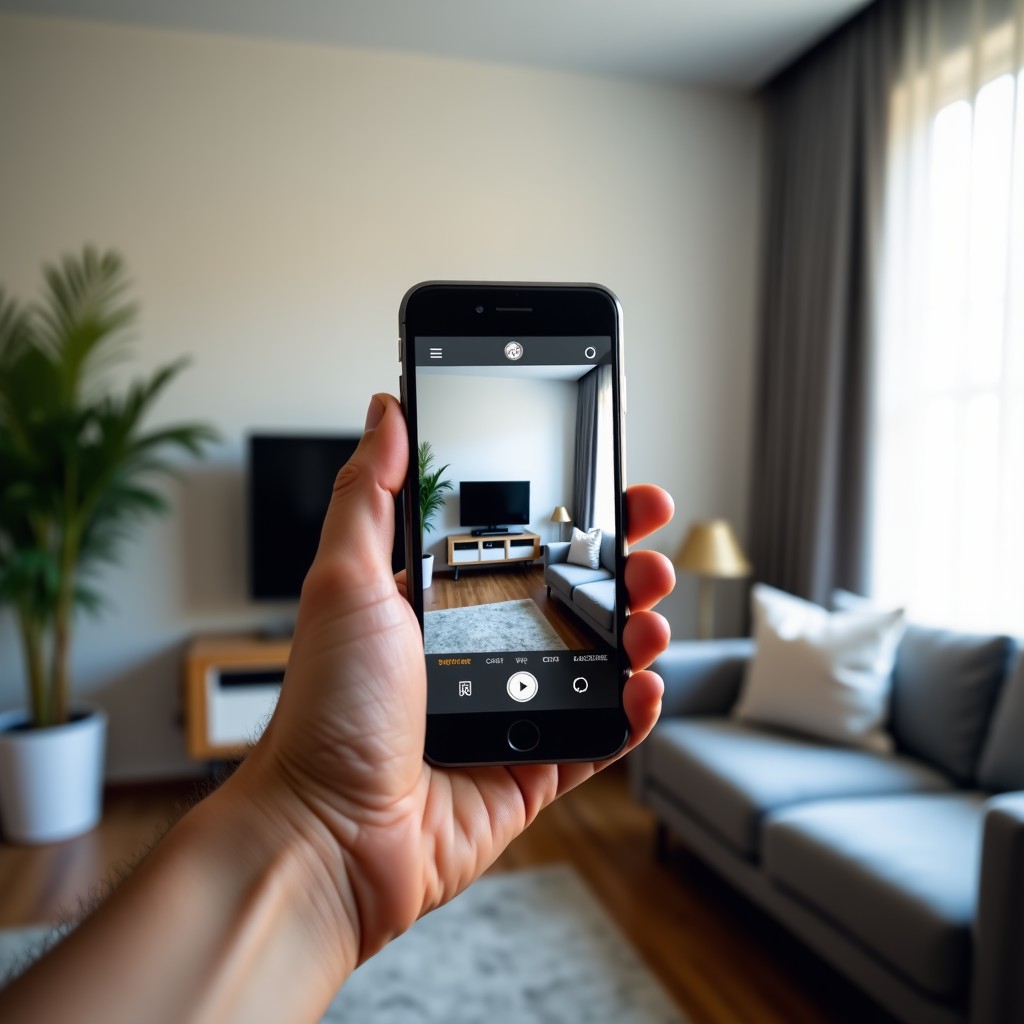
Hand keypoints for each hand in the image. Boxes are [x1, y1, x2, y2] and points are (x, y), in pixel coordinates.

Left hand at [236, 393, 674, 977]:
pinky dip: (633, 713)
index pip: (521, 546)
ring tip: (650, 613)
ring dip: (637, 632)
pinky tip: (646, 685)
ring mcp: (509, 711)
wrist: (328, 833)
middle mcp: (478, 654)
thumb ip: (370, 493)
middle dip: (621, 567)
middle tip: (649, 547)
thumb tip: (384, 411)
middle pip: (572, 600)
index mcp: (438, 606)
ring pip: (597, 663)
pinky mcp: (531, 767)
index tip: (611, 488)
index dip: (572, 517)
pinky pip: (600, 736)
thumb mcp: (344, 581)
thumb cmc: (326, 709)